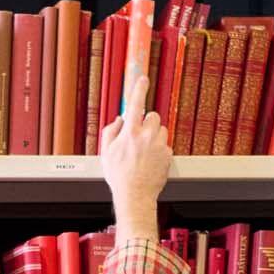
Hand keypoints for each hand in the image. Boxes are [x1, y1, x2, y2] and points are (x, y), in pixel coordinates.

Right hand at [101, 73, 170, 242]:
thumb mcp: (106, 153)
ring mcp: (159, 145)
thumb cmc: (119, 176)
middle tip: (140, 135)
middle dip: (148, 122)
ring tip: (145, 152)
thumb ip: (110, 132)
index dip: (139, 89)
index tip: (142, 78)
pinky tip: (151, 161)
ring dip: (155, 136)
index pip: (135, 104)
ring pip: (161, 130)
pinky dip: (160, 150)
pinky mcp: (168, 155)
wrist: (135, 195)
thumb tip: (119, 120)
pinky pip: (166, 145)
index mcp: (130, 133)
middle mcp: (146, 136)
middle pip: (153, 116)